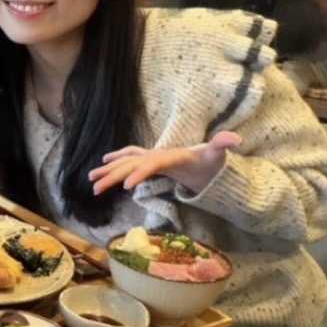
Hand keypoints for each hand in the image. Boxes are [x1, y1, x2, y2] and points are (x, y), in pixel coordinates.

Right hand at [88, 131, 241, 195]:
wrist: (208, 159)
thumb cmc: (211, 160)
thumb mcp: (217, 154)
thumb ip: (222, 144)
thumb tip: (234, 138)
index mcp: (170, 156)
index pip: (151, 163)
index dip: (139, 173)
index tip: (127, 187)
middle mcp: (156, 154)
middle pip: (131, 163)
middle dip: (113, 175)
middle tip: (96, 188)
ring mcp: (151, 157)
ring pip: (125, 162)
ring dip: (108, 170)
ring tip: (91, 180)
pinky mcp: (149, 161)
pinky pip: (128, 160)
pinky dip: (115, 161)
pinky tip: (104, 164)